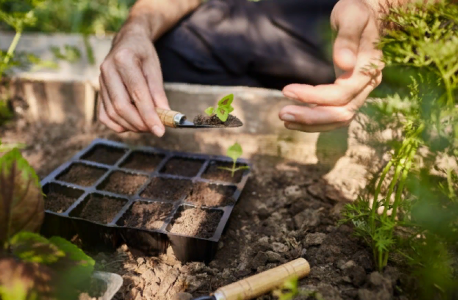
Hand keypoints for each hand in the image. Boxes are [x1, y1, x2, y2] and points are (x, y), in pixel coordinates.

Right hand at [98, 26, 169, 136]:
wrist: (127, 42)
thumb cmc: (143, 54)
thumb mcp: (155, 68)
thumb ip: (159, 93)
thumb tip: (166, 116)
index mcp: (124, 59)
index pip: (137, 93)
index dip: (149, 115)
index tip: (161, 131)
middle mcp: (107, 70)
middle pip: (121, 106)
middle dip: (139, 123)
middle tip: (155, 129)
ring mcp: (100, 81)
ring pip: (112, 113)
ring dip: (131, 126)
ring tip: (147, 126)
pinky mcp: (98, 91)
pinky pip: (104, 115)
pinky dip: (118, 125)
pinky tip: (132, 125)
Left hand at [279, 0, 383, 131]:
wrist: (366, 14)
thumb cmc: (357, 11)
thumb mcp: (351, 16)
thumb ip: (347, 39)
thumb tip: (345, 64)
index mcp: (368, 68)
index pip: (341, 94)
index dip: (313, 96)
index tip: (287, 90)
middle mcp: (367, 84)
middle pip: (341, 113)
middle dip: (311, 117)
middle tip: (282, 114)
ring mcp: (360, 91)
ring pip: (339, 118)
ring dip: (311, 123)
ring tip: (285, 120)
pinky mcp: (350, 93)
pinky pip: (335, 114)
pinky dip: (317, 120)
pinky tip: (297, 119)